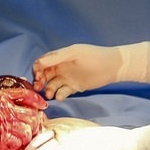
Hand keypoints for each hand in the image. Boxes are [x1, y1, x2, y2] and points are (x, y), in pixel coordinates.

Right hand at [0, 81, 45, 149]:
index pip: (24, 95)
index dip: (36, 100)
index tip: (43, 105)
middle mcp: (4, 107)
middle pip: (30, 114)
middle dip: (35, 120)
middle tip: (36, 125)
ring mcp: (1, 122)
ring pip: (25, 129)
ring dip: (27, 134)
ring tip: (27, 138)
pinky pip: (14, 141)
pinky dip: (16, 145)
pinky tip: (15, 147)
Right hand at [32, 40, 149, 99]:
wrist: (112, 66)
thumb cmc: (94, 56)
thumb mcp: (75, 53)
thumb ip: (57, 57)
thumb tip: (39, 62)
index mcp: (59, 57)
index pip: (42, 63)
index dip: (37, 69)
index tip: (38, 76)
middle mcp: (61, 67)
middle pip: (44, 75)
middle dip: (39, 81)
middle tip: (39, 88)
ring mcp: (67, 78)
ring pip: (52, 85)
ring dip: (48, 90)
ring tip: (50, 94)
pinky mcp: (74, 87)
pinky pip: (62, 92)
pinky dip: (59, 95)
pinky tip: (61, 96)